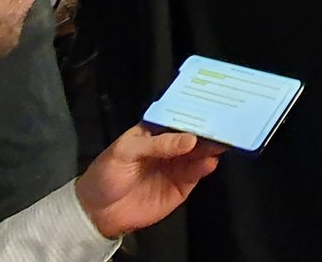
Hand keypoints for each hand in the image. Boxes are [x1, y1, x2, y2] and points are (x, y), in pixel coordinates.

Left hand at [76, 126, 225, 239]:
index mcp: (154, 132)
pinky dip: (205, 167)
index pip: (177, 118)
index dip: (193, 112)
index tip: (210, 108)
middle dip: (208, 130)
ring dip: (211, 147)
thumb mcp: (125, 151)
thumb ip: (158, 144)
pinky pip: (196, 174)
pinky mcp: (180, 187)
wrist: (98, 213)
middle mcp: (169, 147)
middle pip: (193, 135)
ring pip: (199, 153)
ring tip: (221, 142)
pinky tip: (210, 161)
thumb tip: (189, 139)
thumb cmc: (105, 174)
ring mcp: (176, 166)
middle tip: (224, 126)